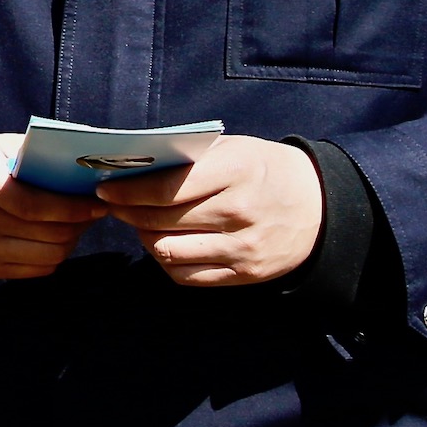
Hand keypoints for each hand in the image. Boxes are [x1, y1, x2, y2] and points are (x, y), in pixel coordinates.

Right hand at [0, 134, 105, 279]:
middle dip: (77, 225)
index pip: (30, 205)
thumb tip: (85, 171)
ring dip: (69, 241)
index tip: (96, 203)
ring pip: (44, 256)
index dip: (69, 208)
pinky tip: (55, 237)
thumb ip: (37, 156)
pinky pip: (35, 270)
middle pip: (42, 234)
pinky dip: (53, 255)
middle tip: (93, 212)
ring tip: (77, 224)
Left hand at [97, 135, 323, 285]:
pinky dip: (166, 262)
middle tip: (115, 206)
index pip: (167, 188)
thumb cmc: (264, 170)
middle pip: (162, 221)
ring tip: (139, 225)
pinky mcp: (245, 274)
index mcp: (236, 171)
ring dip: (144, 238)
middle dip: (129, 214)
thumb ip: (189, 160)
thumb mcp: (233, 150)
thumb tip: (131, 169)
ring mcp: (242, 247)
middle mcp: (239, 212)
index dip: (129, 191)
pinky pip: (187, 276)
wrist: (320, 207)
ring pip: (169, 251)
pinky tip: (163, 244)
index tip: (106, 189)